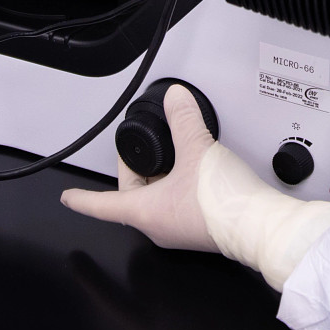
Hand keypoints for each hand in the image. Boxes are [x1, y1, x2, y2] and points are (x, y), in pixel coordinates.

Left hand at [61, 85, 329, 289]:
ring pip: (156, 201)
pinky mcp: (201, 228)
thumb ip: (183, 120)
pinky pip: (178, 205)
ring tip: (174, 155)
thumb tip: (175, 99)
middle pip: (132, 198)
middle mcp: (159, 226)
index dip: (82, 198)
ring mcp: (180, 229)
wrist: (261, 226)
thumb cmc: (225, 204)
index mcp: (145, 212)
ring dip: (160, 179)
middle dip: (135, 172)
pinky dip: (179, 186)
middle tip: (140, 150)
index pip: (102, 205)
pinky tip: (196, 171)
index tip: (68, 197)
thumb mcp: (198, 149)